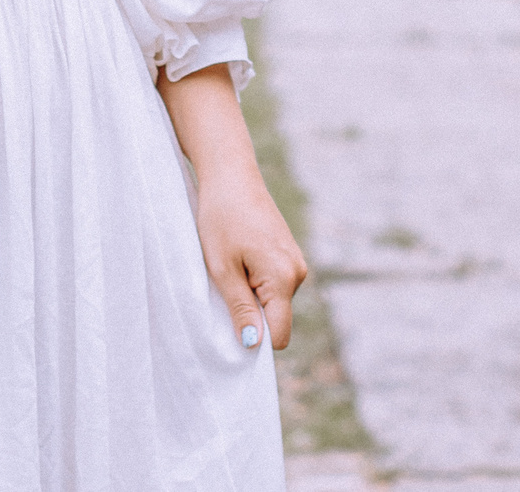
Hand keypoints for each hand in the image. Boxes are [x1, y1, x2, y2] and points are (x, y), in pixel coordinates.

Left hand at [192, 163, 306, 351]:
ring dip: (250, 292)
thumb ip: (240, 308)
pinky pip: (273, 283)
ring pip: (273, 300)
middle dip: (250, 310)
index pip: (280, 334)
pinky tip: (238, 255)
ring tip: (230, 262)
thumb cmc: (221, 218)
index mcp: (283, 278)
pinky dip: (254, 279)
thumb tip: (252, 344)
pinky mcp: (288, 253)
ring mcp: (295, 261)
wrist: (230, 175)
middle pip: (275, 317)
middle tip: (224, 281)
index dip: (255, 337)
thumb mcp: (222, 268)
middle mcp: (297, 272)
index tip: (230, 323)